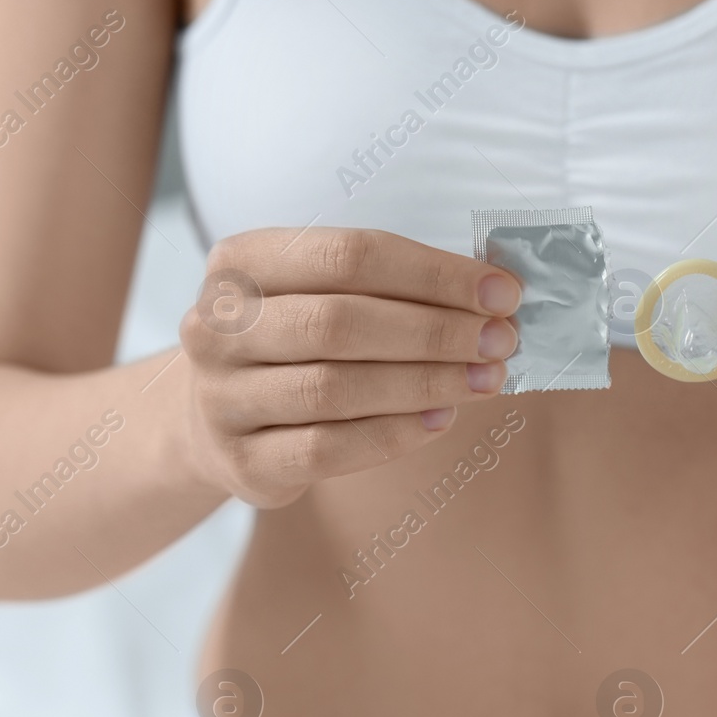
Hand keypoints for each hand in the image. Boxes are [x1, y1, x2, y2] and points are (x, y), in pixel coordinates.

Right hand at [180, 227, 520, 507]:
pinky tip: (440, 420)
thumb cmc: (290, 345)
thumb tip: (492, 296)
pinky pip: (328, 449)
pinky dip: (394, 434)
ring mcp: (222, 397)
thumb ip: (387, 288)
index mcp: (241, 263)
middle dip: (434, 332)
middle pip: (340, 322)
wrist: (214, 423)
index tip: (501, 292)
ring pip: (336, 388)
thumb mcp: (316, 296)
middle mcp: (217, 326)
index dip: (433, 274)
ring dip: (424, 383)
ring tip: (485, 380)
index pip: (348, 255)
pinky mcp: (241, 461)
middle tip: (500, 341)